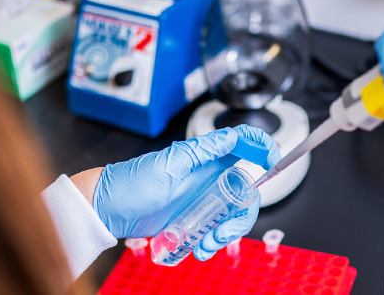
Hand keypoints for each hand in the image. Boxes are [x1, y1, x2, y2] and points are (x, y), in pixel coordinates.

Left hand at [92, 125, 279, 259]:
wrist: (109, 210)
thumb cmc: (131, 182)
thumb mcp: (169, 163)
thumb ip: (202, 150)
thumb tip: (232, 136)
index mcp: (207, 156)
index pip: (243, 143)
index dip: (263, 146)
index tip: (274, 160)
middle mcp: (210, 176)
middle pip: (246, 191)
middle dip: (241, 215)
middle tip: (224, 231)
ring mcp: (203, 198)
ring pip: (233, 215)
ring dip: (226, 234)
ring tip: (206, 245)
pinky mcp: (195, 218)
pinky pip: (215, 230)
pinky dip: (212, 242)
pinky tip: (197, 248)